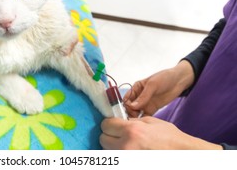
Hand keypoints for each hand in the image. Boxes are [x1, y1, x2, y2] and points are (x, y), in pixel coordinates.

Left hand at [100, 117, 221, 149]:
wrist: (183, 154)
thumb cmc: (170, 138)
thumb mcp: (150, 122)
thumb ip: (131, 121)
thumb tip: (119, 122)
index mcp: (131, 131)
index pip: (105, 125)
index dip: (110, 124)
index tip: (114, 125)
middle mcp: (126, 146)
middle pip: (103, 139)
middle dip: (110, 136)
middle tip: (121, 136)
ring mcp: (126, 159)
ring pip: (108, 151)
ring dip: (114, 147)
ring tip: (128, 145)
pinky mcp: (129, 164)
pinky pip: (117, 159)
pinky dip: (120, 155)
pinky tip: (130, 152)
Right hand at [123, 60, 194, 116]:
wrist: (179, 81)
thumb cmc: (164, 78)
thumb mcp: (152, 85)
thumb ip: (143, 96)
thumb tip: (133, 106)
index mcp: (136, 88)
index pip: (126, 98)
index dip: (125, 105)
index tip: (128, 111)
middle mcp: (139, 96)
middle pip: (130, 107)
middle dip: (130, 113)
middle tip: (134, 118)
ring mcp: (145, 103)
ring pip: (136, 112)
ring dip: (136, 117)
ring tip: (139, 123)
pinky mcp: (152, 108)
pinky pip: (145, 116)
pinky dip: (144, 120)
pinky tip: (145, 123)